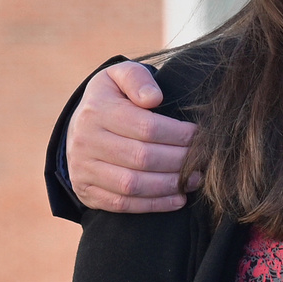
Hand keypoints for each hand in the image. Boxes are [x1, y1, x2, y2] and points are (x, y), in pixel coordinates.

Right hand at [70, 61, 199, 213]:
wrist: (79, 125)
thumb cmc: (112, 98)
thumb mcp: (119, 76)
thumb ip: (137, 78)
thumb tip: (153, 97)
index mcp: (97, 110)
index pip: (146, 127)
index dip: (179, 135)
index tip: (200, 136)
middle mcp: (86, 141)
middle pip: (142, 158)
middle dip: (179, 161)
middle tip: (203, 161)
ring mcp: (83, 169)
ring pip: (133, 184)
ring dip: (170, 185)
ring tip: (195, 180)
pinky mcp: (86, 191)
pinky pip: (123, 204)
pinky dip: (153, 205)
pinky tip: (177, 199)